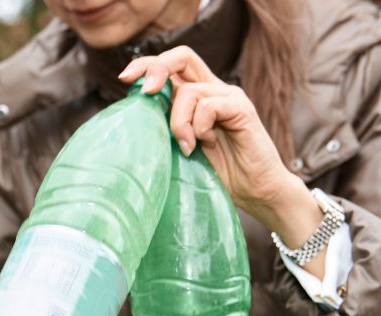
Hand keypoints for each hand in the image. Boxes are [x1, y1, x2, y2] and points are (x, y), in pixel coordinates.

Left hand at [118, 47, 325, 276]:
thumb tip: (133, 119)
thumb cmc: (218, 174)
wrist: (256, 193)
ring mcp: (229, 97)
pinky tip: (203, 145)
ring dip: (177, 121)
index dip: (147, 65)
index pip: (171, 64)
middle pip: (182, 56)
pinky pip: (209, 105)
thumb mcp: (181, 149)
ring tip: (185, 146)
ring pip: (190, 91)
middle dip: (156, 69)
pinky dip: (198, 126)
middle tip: (144, 92)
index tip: (124, 80)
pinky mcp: (242, 109)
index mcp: (198, 96)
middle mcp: (214, 89)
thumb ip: (165, 129)